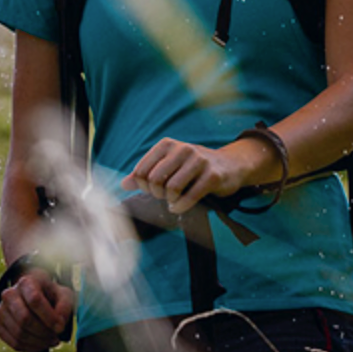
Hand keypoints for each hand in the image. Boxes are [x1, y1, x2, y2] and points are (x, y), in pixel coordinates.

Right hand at [0, 268, 74, 351]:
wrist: (34, 297)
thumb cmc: (51, 296)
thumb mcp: (64, 295)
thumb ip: (65, 307)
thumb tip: (58, 325)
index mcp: (26, 282)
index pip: (34, 300)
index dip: (49, 317)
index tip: (60, 327)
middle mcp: (10, 294)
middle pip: (24, 319)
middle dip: (43, 332)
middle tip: (56, 337)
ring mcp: (1, 310)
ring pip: (19, 333)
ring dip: (38, 342)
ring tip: (50, 341)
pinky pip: (14, 343)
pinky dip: (30, 348)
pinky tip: (40, 344)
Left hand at [122, 137, 251, 213]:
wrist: (229, 166)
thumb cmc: (193, 168)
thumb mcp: (169, 165)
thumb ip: (145, 173)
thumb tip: (123, 184)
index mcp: (167, 144)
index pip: (142, 170)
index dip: (143, 186)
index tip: (152, 190)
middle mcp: (182, 148)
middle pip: (155, 180)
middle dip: (157, 194)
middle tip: (164, 196)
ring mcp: (199, 161)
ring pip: (171, 188)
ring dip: (170, 201)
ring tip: (173, 201)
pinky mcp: (212, 176)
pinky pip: (190, 196)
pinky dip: (180, 206)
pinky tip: (179, 207)